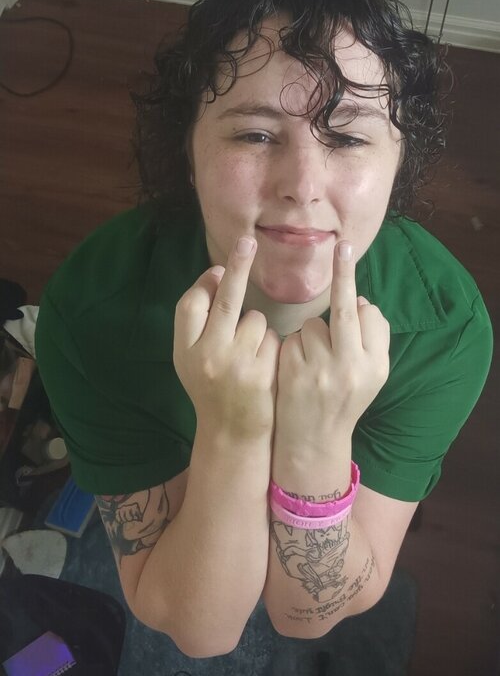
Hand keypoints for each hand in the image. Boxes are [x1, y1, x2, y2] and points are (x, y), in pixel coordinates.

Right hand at [173, 236, 280, 441]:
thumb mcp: (190, 358)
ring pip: (256, 320)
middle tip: (248, 241)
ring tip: (250, 358)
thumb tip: (219, 275)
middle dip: (238, 267)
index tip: (220, 268)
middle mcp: (206, 355)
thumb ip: (198, 320)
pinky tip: (265, 368)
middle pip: (225, 300)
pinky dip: (273, 347)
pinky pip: (274, 339)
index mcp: (184, 350)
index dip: (206, 284)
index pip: (191, 304)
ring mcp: (236, 365)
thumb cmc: (212, 387)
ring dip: (258, 331)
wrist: (232, 434)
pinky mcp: (263, 374)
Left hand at [274, 241, 389, 457]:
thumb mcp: (372, 374)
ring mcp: (318, 370)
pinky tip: (298, 368)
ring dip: (312, 334)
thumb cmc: (346, 398)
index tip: (350, 252)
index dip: (354, 287)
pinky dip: (295, 347)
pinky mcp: (290, 372)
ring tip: (315, 363)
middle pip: (343, 311)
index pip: (369, 315)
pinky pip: (293, 339)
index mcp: (374, 365)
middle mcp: (349, 367)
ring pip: (313, 324)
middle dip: (343, 275)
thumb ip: (372, 337)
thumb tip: (358, 301)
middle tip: (343, 246)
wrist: (314, 441)